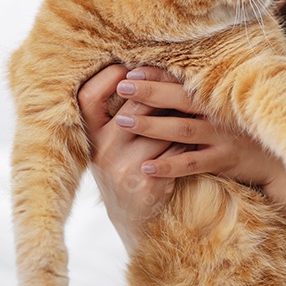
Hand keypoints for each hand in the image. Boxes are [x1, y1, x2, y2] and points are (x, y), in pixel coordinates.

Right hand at [79, 64, 189, 252]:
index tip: (128, 65)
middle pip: (134, 105)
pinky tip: (197, 133)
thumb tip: (138, 68)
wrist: (134, 220)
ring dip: (179, 113)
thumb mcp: (110, 143)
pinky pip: (177, 148)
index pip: (89, 97)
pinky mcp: (148, 182)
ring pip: (160, 125)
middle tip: (178, 76)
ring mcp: (124, 168)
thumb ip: (117, 112)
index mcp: (91, 138)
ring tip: (192, 101)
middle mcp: (103, 152)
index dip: (108, 77)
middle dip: (158, 90)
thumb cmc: (125, 168)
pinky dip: (188, 138)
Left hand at [110, 70, 285, 198]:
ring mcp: (222, 136)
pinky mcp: (224, 160)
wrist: (278, 158)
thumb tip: (162, 81)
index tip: (131, 70)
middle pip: (180, 99)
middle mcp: (219, 111)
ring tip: (123, 123)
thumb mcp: (228, 105)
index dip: (157, 74)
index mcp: (217, 94)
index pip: (183, 80)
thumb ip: (201, 94)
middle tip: (121, 86)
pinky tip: (146, 167)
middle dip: (149, 92)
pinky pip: (193, 164)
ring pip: (182, 130)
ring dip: (152, 126)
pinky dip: (169, 166)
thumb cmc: (245, 127)